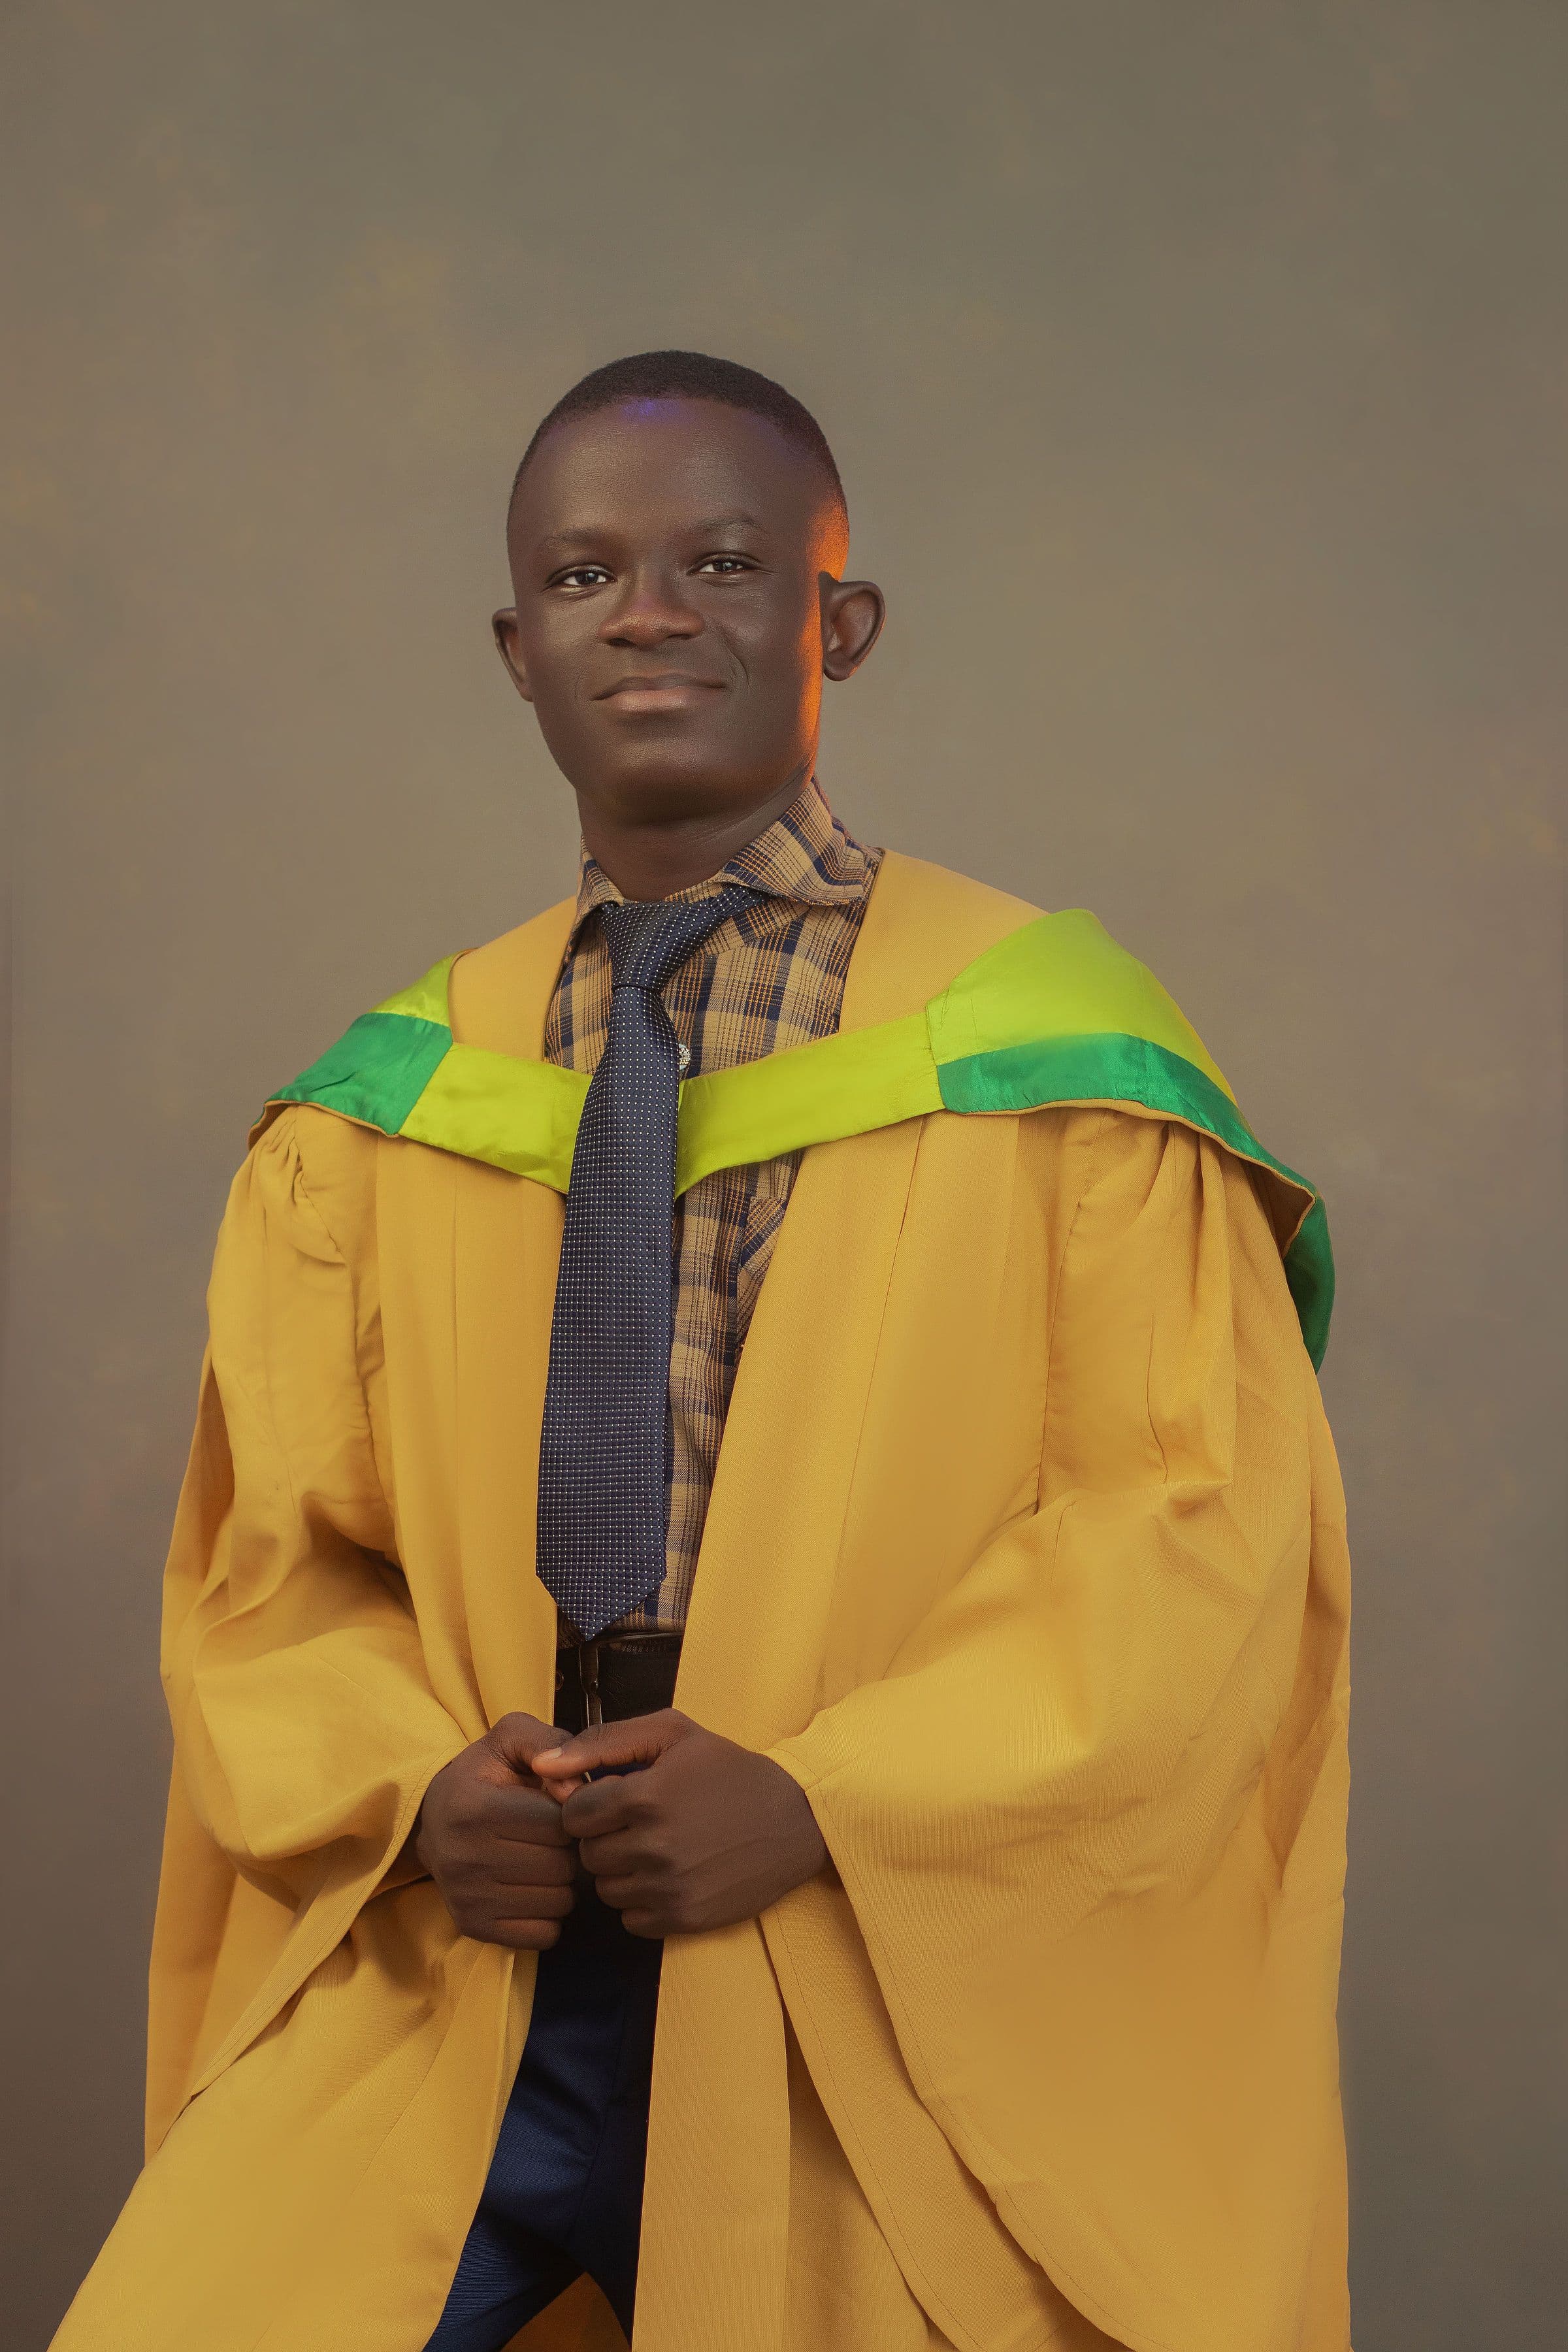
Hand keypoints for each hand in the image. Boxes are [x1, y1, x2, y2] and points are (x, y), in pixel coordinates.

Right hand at [414, 1713, 577, 1950]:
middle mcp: (463, 1857)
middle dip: (567, 1848)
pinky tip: (533, 1888)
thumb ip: (549, 1742)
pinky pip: (544, 1934)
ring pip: (558, 1901)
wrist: (431, 1818)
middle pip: (561, 1865)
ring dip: (562, 1881)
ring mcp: (466, 1898)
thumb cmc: (484, 1776)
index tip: (555, 1807)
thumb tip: (574, 1790)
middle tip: (550, 1837)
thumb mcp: (511, 1738)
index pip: (559, 1823)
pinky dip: (549, 1914)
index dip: (570, 1813)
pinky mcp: (472, 1926)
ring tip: (541, 1859)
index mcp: (474, 1808)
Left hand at [532, 1710, 828, 1938]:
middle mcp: (653, 1846)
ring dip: (619, 1869)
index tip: (612, 1799)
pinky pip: (630, 1918)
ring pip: (604, 1887)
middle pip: (587, 1852)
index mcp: (646, 1796)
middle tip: (634, 1822)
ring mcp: (669, 1887)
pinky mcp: (684, 1918)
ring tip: (652, 1847)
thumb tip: (541, 1765)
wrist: (795, 1820)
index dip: (587, 1803)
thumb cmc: (728, 1769)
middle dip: (602, 1835)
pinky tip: (665, 1875)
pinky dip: (640, 1899)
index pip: (574, 1813)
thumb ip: (602, 1742)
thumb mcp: (672, 1733)